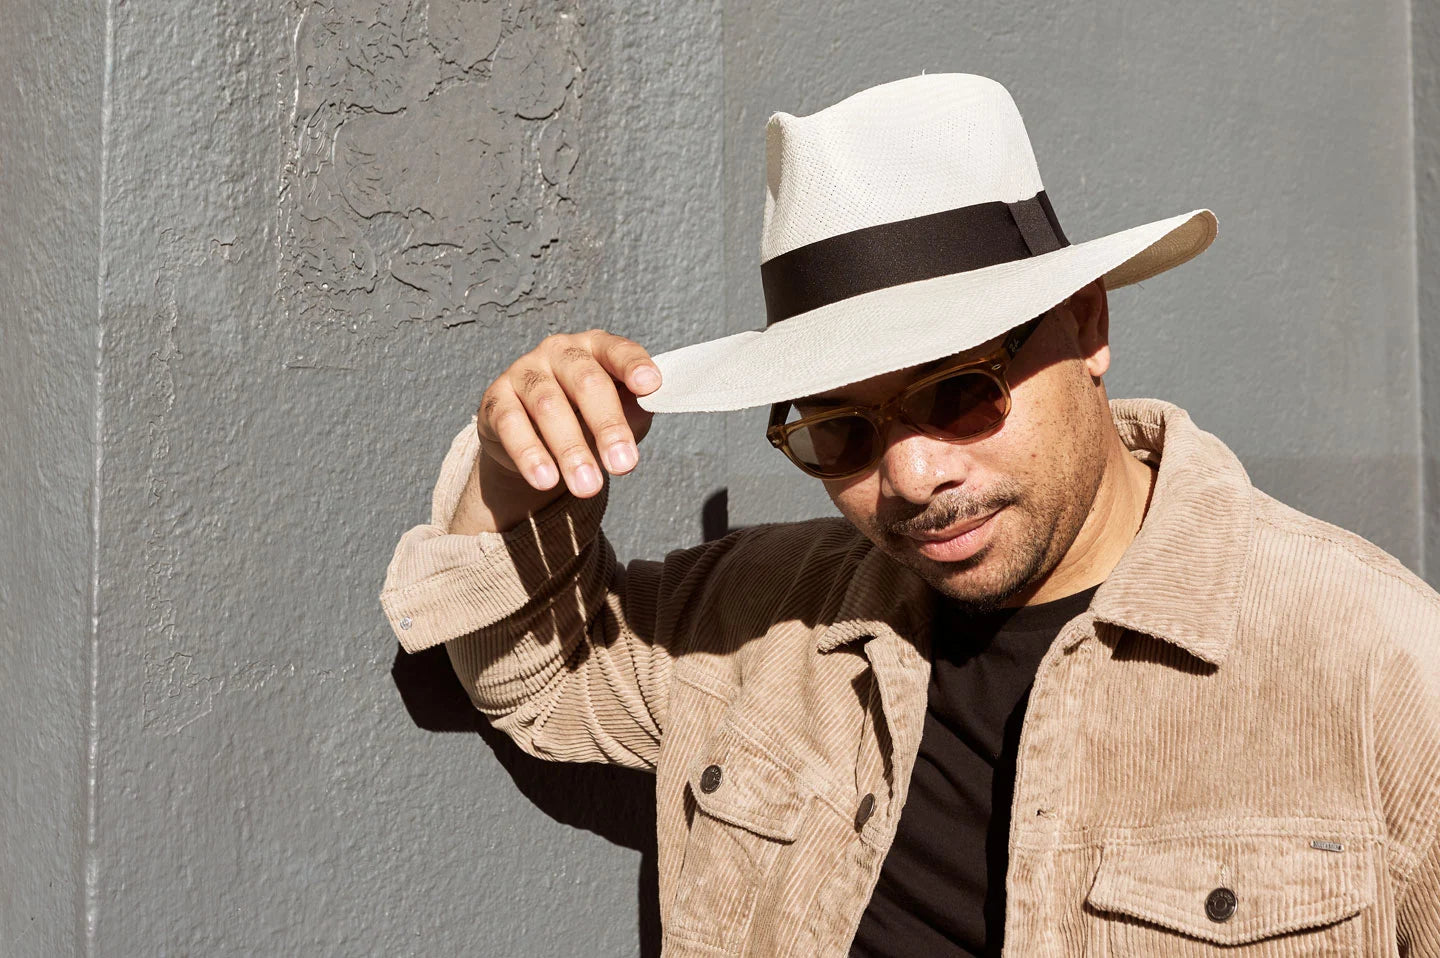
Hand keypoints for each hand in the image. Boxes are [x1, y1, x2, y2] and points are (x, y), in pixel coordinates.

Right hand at [476, 330, 660, 498]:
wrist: (534, 438)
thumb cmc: (587, 418)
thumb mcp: (620, 412)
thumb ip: (637, 408)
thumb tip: (655, 402)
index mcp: (596, 347)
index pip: (618, 350)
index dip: (634, 365)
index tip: (650, 386)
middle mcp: (559, 351)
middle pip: (586, 382)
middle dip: (607, 426)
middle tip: (624, 465)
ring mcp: (525, 371)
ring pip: (548, 406)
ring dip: (570, 450)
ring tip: (587, 487)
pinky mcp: (497, 398)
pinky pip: (511, 424)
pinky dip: (529, 455)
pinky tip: (545, 480)